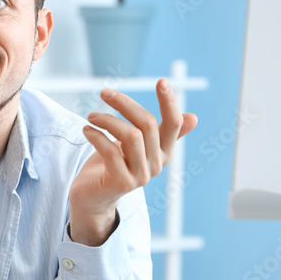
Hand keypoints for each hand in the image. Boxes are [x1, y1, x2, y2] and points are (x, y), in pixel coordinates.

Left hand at [68, 79, 197, 245]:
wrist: (92, 198)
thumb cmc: (112, 166)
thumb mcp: (136, 145)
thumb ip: (159, 132)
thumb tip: (194, 118)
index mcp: (163, 152)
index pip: (174, 124)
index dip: (170, 102)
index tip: (161, 81)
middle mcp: (156, 164)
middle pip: (147, 124)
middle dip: (124, 103)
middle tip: (104, 92)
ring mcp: (141, 176)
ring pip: (130, 136)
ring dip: (106, 119)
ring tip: (91, 116)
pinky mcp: (122, 182)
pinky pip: (110, 150)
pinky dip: (96, 136)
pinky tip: (86, 130)